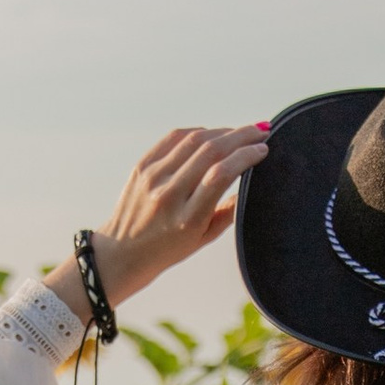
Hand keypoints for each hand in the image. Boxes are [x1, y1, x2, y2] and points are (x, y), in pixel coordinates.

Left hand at [50, 123, 270, 324]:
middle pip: (210, 151)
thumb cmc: (168, 250)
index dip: (246, 156)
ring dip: (222, 131)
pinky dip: (198, 132)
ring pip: (193, 140)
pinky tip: (212, 134)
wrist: (121, 253)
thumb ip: (229, 211)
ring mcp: (152, 178)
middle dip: (240, 136)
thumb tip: (251, 180)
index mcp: (187, 218)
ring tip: (240, 132)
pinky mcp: (142, 167)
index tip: (263, 149)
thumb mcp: (204, 238)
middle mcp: (168, 195)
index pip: (221, 174)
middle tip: (261, 130)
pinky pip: (174, 138)